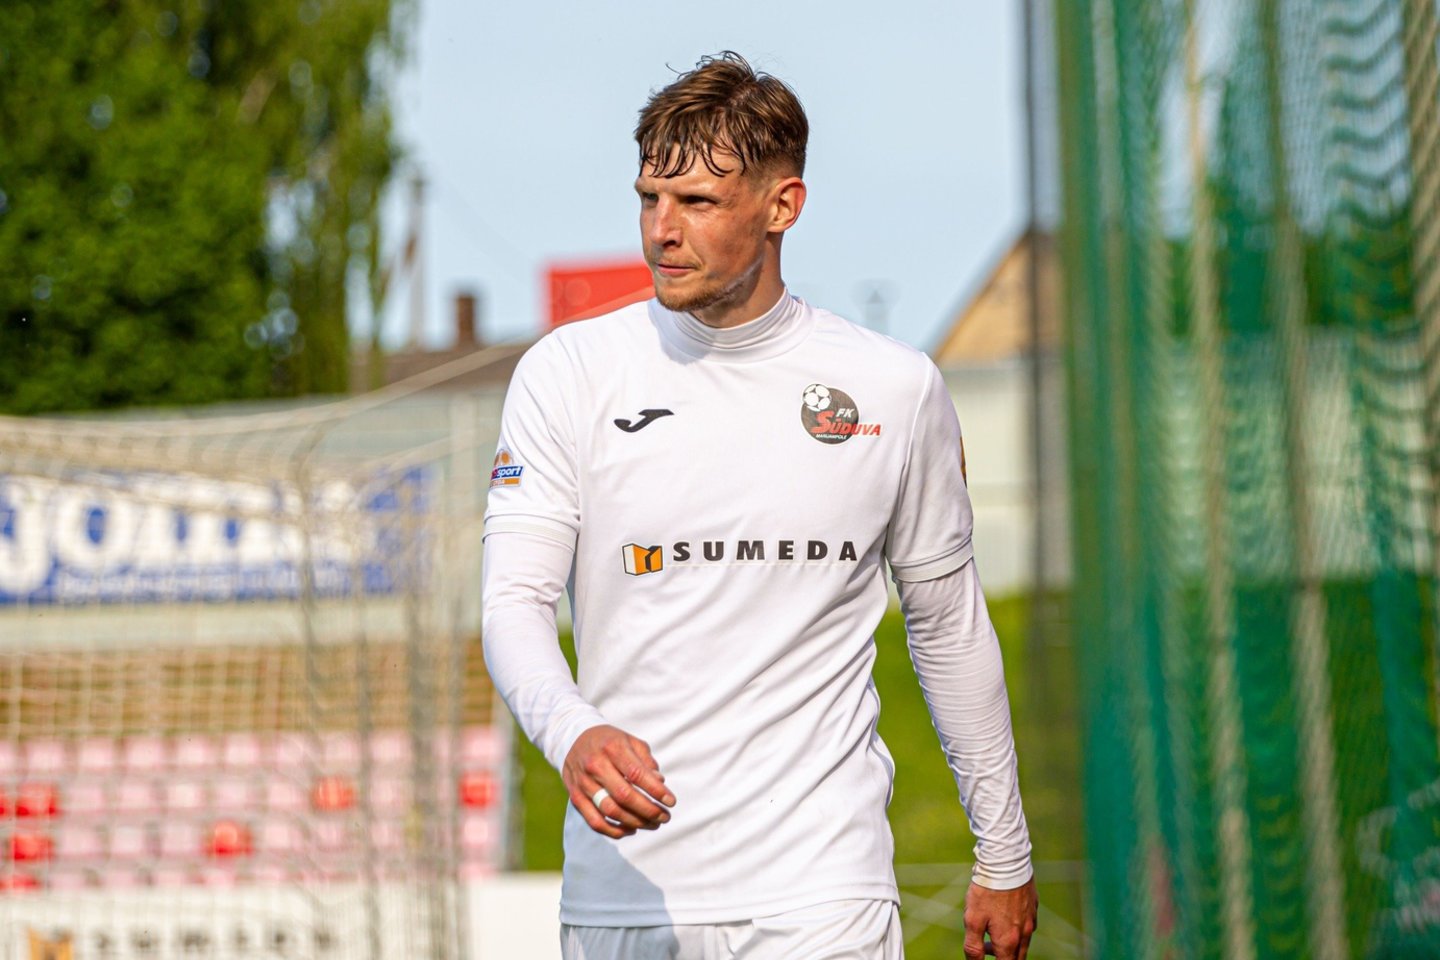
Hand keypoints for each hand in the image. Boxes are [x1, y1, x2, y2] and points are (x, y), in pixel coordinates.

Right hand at [562, 724, 675, 838]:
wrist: (572, 739)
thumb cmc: (608, 742)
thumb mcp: (629, 740)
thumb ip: (646, 760)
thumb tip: (659, 782)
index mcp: (612, 748)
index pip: (637, 774)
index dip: (656, 790)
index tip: (671, 802)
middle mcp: (595, 765)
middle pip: (624, 795)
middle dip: (649, 810)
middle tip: (665, 817)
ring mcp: (583, 783)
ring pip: (611, 811)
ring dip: (635, 822)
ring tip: (653, 824)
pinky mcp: (575, 797)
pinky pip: (594, 821)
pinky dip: (614, 831)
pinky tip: (631, 830)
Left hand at [963, 877, 1036, 959]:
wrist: (1005, 862)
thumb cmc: (987, 891)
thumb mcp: (972, 919)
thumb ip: (973, 946)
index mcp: (1008, 941)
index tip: (985, 957)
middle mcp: (1024, 934)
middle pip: (1017, 958)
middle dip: (1003, 958)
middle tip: (986, 948)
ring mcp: (1031, 920)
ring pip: (1024, 943)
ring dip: (1009, 945)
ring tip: (991, 933)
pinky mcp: (1033, 907)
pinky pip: (1028, 926)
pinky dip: (1017, 930)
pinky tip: (1006, 918)